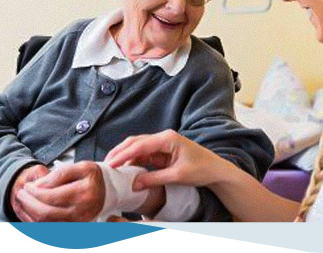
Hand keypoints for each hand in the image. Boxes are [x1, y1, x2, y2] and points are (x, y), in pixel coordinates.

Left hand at [14, 161, 104, 221]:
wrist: (107, 191)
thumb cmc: (92, 177)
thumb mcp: (81, 166)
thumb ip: (60, 173)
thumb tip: (39, 185)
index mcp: (85, 193)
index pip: (52, 196)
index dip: (35, 192)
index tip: (27, 185)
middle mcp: (82, 212)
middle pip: (46, 213)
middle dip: (28, 203)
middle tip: (21, 193)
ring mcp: (78, 223)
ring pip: (45, 224)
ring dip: (29, 214)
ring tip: (22, 202)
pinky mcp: (74, 229)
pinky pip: (49, 230)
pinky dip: (35, 222)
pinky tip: (29, 212)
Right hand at [104, 130, 225, 189]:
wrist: (216, 170)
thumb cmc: (202, 170)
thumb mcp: (177, 176)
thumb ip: (154, 179)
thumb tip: (133, 184)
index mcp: (168, 139)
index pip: (140, 144)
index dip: (123, 154)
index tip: (110, 164)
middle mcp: (163, 138)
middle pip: (135, 142)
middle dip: (119, 152)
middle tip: (105, 165)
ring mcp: (162, 144)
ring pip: (138, 148)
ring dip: (125, 157)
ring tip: (112, 169)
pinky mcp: (162, 152)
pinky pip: (144, 155)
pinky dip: (133, 161)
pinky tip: (125, 170)